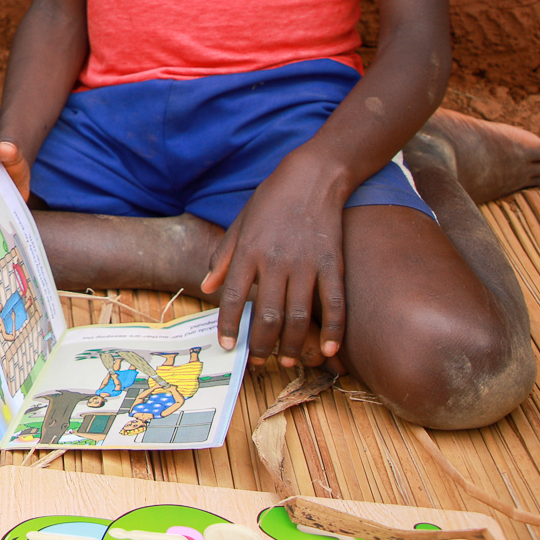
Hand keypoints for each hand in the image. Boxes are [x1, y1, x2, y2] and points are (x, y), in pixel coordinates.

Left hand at [201, 153, 348, 368]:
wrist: (312, 177)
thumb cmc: (270, 200)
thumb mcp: (239, 224)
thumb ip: (223, 257)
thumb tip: (206, 285)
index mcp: (248, 252)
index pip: (233, 298)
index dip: (229, 326)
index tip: (227, 347)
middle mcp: (275, 262)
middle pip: (267, 315)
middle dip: (261, 344)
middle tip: (259, 361)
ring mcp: (306, 265)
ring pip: (299, 317)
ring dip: (293, 345)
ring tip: (289, 362)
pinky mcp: (333, 264)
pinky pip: (334, 305)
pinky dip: (334, 331)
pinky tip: (329, 351)